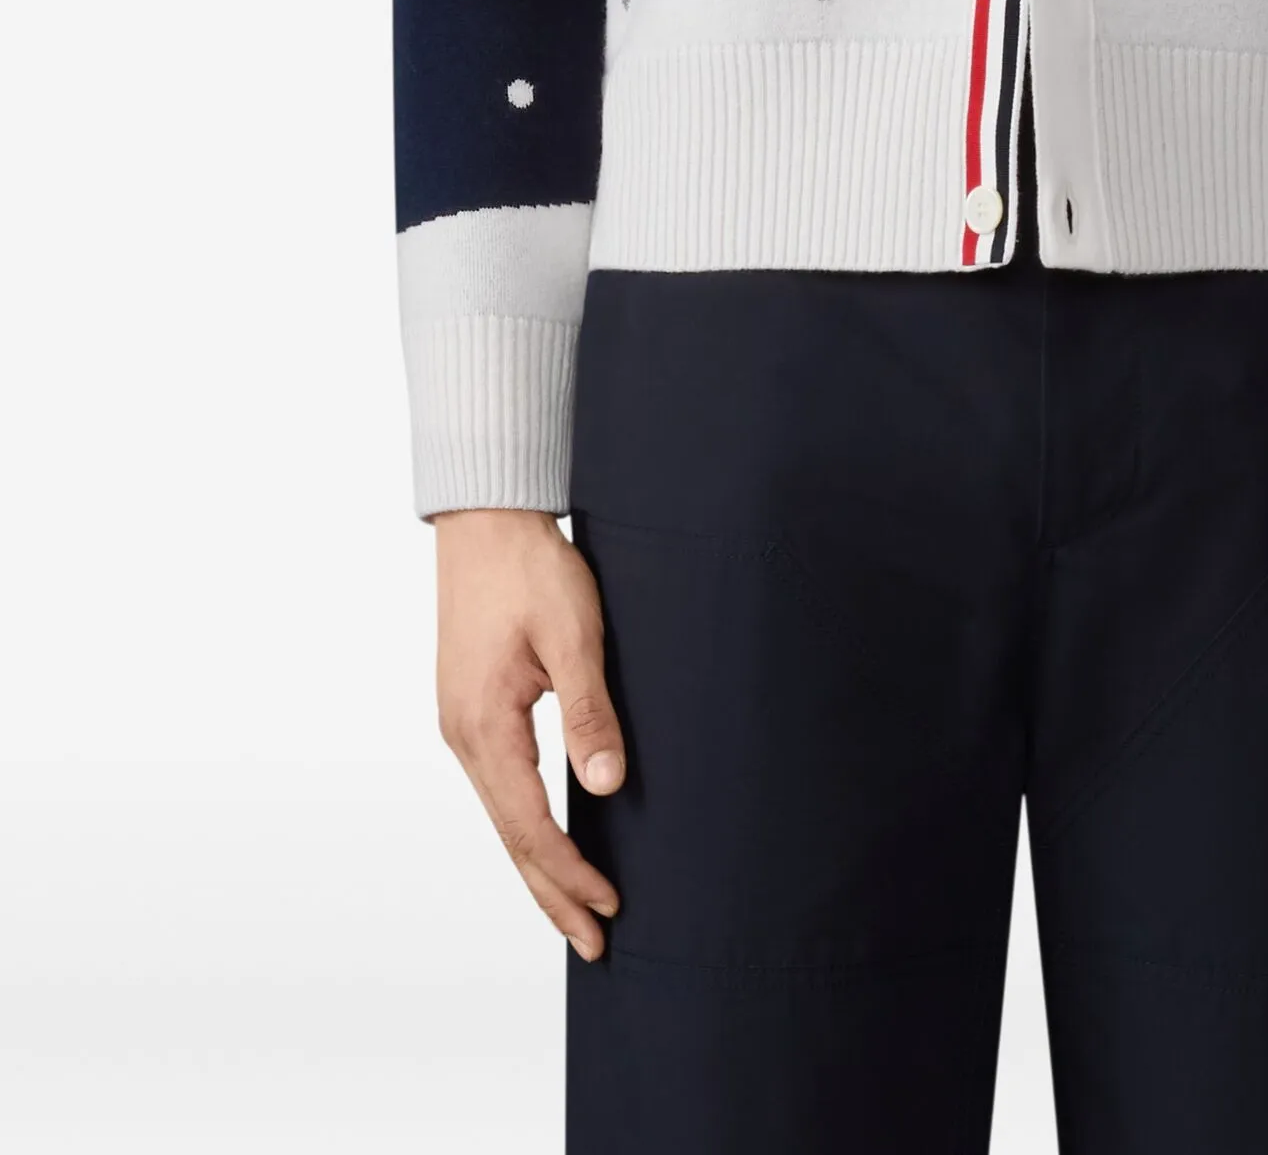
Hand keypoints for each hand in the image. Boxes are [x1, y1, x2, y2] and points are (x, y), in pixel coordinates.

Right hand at [432, 508, 626, 959]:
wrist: (485, 520)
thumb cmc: (531, 568)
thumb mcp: (573, 634)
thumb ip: (589, 709)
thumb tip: (607, 785)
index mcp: (485, 726)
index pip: (530, 825)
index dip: (570, 872)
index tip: (610, 906)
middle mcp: (464, 736)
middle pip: (510, 838)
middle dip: (552, 894)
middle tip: (595, 944)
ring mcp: (462, 726)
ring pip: (502, 818)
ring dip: (538, 866)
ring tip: (575, 911)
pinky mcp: (470, 711)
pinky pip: (499, 789)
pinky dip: (524, 827)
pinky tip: (545, 843)